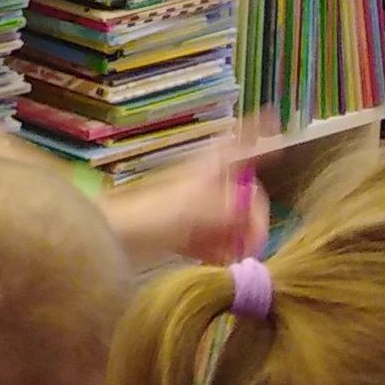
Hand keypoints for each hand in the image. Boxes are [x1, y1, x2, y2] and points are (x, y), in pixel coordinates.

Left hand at [102, 121, 281, 266]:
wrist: (110, 236)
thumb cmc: (153, 215)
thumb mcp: (198, 210)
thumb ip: (231, 213)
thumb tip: (252, 218)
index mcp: (208, 169)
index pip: (236, 144)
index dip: (256, 129)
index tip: (275, 120)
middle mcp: (203, 185)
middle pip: (240, 195)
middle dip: (251, 219)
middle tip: (254, 243)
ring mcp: (192, 210)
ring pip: (227, 222)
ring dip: (236, 240)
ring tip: (238, 258)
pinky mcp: (180, 234)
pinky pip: (209, 241)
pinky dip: (217, 252)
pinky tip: (219, 264)